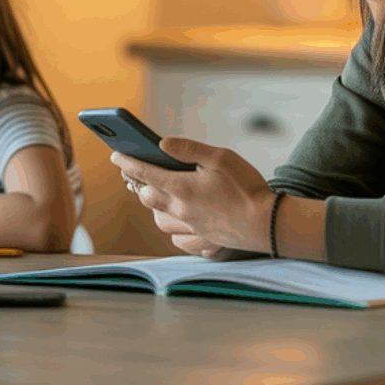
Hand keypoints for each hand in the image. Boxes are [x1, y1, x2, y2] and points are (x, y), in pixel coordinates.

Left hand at [113, 137, 274, 253]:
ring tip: (158, 195)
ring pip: (160, 220)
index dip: (128, 162)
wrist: (269, 224)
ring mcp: (191, 228)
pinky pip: (178, 239)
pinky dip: (173, 229)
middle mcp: (181, 210)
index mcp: (182, 188)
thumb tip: (161, 143)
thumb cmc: (247, 187)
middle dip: (140, 184)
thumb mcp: (220, 158)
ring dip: (154, 206)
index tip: (115, 155)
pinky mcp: (203, 241)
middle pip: (148, 198)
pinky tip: (179, 222)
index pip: (145, 173)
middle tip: (137, 173)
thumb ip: (188, 149)